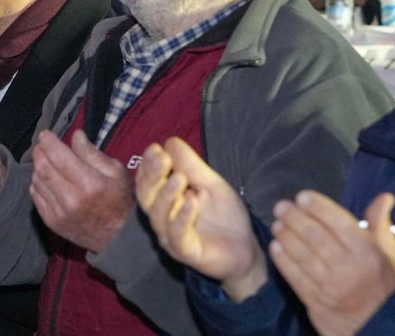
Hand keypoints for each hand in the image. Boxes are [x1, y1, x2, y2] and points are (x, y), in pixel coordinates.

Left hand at [29, 129, 130, 252]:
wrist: (117, 237)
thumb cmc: (119, 200)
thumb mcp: (115, 172)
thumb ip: (92, 153)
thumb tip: (75, 136)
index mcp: (88, 183)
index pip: (59, 156)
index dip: (48, 142)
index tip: (45, 134)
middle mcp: (70, 198)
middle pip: (43, 167)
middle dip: (40, 151)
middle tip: (42, 144)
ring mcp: (59, 212)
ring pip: (37, 180)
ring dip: (38, 166)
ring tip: (45, 160)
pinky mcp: (52, 222)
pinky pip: (36, 196)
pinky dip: (37, 183)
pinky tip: (45, 178)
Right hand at [136, 138, 267, 301]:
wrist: (246, 249)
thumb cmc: (225, 216)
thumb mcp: (211, 184)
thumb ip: (192, 166)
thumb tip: (169, 142)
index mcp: (165, 201)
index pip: (148, 181)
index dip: (148, 165)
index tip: (155, 148)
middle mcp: (162, 219)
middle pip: (148, 197)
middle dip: (153, 176)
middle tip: (162, 159)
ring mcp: (171, 237)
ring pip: (159, 216)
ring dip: (167, 195)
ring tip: (179, 177)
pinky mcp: (186, 252)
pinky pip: (178, 235)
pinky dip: (182, 218)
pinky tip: (191, 202)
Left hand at [270, 190, 394, 335]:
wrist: (382, 328)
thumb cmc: (386, 285)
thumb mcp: (390, 255)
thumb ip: (380, 224)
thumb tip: (384, 196)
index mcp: (368, 253)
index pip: (339, 223)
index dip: (318, 207)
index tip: (302, 196)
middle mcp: (348, 268)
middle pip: (315, 236)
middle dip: (295, 218)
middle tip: (281, 206)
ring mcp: (330, 286)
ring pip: (302, 255)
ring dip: (286, 236)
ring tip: (276, 223)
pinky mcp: (316, 302)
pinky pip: (295, 277)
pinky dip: (283, 260)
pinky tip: (275, 246)